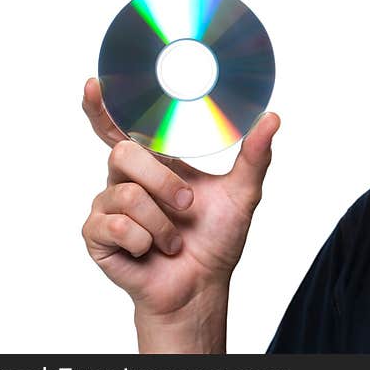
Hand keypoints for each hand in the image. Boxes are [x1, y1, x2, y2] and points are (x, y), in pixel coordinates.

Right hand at [80, 77, 279, 350]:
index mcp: (155, 161)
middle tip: (187, 205)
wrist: (200, 286)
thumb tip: (272, 116)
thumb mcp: (242, 193)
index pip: (123, 127)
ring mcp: (109, 205)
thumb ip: (255, 155)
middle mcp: (127, 178)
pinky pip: (115, 226)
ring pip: (126, 193)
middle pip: (125, 154)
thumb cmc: (216, 240)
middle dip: (163, 182)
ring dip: (162, 222)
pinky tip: (150, 251)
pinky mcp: (97, 234)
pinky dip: (144, 241)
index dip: (104, 105)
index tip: (98, 83)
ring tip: (174, 239)